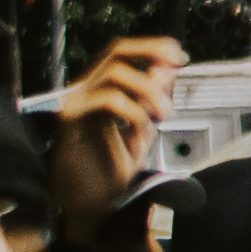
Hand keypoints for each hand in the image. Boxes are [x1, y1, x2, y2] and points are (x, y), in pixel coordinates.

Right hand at [42, 34, 183, 248]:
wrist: (87, 203)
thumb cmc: (108, 169)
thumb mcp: (142, 128)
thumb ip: (152, 99)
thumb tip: (167, 68)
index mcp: (102, 89)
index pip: (123, 52)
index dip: (153, 47)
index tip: (180, 57)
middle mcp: (86, 90)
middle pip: (116, 51)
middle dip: (152, 56)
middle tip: (176, 76)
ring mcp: (76, 102)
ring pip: (116, 74)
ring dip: (149, 93)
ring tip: (162, 117)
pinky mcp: (69, 120)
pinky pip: (105, 101)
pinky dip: (132, 114)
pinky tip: (137, 137)